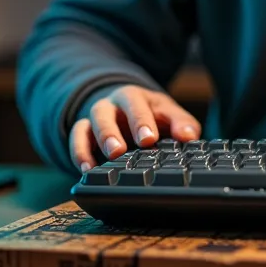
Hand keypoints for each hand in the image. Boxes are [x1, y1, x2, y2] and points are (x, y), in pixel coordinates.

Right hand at [69, 84, 201, 172]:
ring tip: (104, 161)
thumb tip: (189, 136)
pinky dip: (78, 153)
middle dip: (112, 132)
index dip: (141, 121)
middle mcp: (112, 105)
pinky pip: (76, 138)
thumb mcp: (169, 114)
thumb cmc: (153, 114)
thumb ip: (181, 123)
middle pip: (106, 112)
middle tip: (119, 151)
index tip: (149, 139)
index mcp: (135, 97)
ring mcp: (96, 118)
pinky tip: (86, 170)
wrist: (129, 109)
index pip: (136, 104)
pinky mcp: (84, 132)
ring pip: (89, 124)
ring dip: (95, 142)